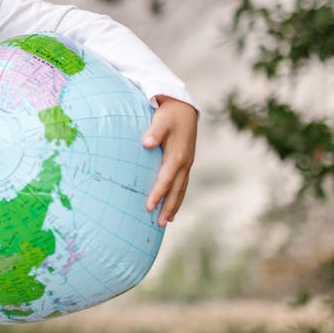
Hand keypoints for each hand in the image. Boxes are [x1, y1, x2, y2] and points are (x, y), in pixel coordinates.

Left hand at [142, 96, 197, 226]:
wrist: (184, 108)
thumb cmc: (169, 114)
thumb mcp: (161, 120)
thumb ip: (154, 132)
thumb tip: (147, 143)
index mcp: (177, 155)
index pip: (166, 179)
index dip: (157, 193)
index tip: (148, 206)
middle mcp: (184, 163)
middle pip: (176, 190)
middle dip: (168, 207)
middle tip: (159, 224)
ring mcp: (187, 164)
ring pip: (181, 189)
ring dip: (174, 205)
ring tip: (166, 221)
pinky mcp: (185, 163)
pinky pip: (182, 184)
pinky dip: (178, 197)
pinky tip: (173, 207)